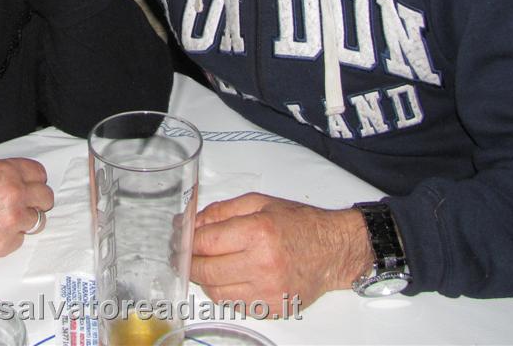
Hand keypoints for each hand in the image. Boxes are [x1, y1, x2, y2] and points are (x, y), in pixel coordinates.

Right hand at [0, 158, 53, 273]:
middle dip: (37, 200)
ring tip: (7, 221)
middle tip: (25, 204)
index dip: (35, 180)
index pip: (39, 173)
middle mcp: (14, 194)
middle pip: (46, 197)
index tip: (33, 185)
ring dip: (26, 221)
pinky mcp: (7, 244)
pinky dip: (11, 237)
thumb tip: (13, 178)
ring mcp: (12, 221)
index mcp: (6, 172)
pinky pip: (21, 240)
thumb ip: (0, 174)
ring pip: (38, 221)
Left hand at [190, 193, 371, 312]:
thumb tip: (191, 224)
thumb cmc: (299, 223)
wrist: (333, 251)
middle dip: (189, 263)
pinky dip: (225, 292)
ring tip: (206, 266)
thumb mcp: (259, 203)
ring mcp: (267, 291)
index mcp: (257, 232)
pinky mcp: (272, 308)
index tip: (179, 240)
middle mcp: (261, 264)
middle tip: (184, 255)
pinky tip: (228, 278)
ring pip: (216, 292)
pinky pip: (234, 305)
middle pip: (206, 271)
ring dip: (205, 280)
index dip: (186, 242)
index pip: (206, 243)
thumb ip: (221, 211)